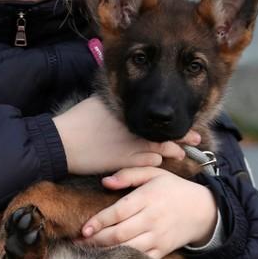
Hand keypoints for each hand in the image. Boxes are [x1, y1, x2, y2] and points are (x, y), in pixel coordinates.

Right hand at [53, 96, 199, 174]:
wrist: (61, 142)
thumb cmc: (76, 122)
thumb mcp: (96, 103)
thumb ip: (114, 101)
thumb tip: (121, 95)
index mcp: (127, 111)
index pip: (156, 116)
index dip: (173, 121)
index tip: (188, 121)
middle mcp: (132, 127)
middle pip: (162, 132)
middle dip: (181, 136)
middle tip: (196, 138)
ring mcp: (129, 145)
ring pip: (159, 149)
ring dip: (172, 151)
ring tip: (182, 153)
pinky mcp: (124, 161)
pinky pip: (147, 163)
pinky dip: (155, 163)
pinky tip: (160, 163)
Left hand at [78, 166, 217, 258]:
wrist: (203, 210)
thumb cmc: (173, 188)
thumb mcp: (154, 173)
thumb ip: (129, 174)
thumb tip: (104, 182)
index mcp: (147, 198)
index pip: (118, 212)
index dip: (99, 222)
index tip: (83, 229)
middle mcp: (152, 219)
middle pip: (119, 234)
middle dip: (96, 240)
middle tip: (78, 243)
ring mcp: (158, 237)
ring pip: (128, 249)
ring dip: (106, 252)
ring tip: (88, 252)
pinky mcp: (163, 250)